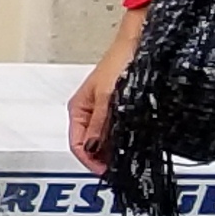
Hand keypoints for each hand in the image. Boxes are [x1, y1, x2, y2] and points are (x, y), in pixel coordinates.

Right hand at [66, 12, 143, 170]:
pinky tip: (131, 142)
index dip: (89, 161)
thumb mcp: (107, 98)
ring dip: (112, 149)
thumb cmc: (119, 62)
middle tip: (118, 169)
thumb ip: (100, 126)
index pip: (76, 145)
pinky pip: (116, 130)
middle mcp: (89, 112)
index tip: (106, 171)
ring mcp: (104, 111)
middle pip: (89, 144)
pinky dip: (121, 138)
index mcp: (78, 109)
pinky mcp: (119, 108)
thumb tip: (92, 149)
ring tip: (126, 158)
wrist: (138, 44)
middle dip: (101, 157)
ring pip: (103, 139)